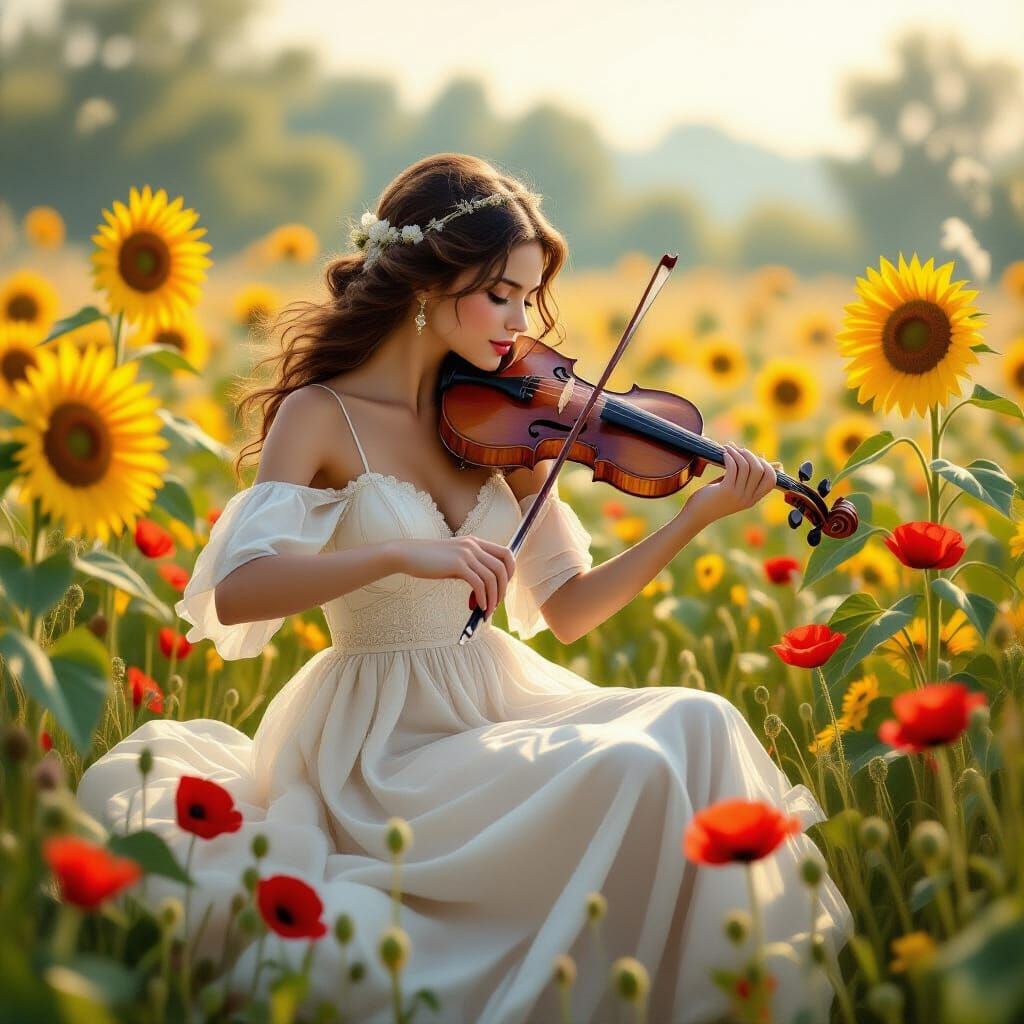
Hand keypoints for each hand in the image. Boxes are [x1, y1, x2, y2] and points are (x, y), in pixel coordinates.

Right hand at [391, 536, 515, 617]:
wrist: (407, 554)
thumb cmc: (429, 560)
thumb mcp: (454, 560)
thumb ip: (470, 568)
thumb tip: (483, 590)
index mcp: (475, 542)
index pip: (505, 553)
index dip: (511, 571)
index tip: (504, 586)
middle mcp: (473, 545)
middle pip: (502, 567)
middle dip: (503, 588)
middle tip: (497, 603)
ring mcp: (466, 554)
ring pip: (492, 578)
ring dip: (493, 598)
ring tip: (487, 611)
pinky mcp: (457, 564)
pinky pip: (479, 583)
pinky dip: (483, 598)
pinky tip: (479, 607)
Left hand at [683, 443, 778, 527]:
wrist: (697, 515)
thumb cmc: (713, 498)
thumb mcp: (734, 487)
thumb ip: (746, 475)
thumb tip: (762, 455)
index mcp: (753, 499)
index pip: (771, 480)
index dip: (766, 465)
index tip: (752, 457)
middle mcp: (748, 498)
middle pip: (760, 469)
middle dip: (750, 455)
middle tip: (738, 449)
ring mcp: (738, 495)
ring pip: (746, 466)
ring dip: (737, 453)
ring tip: (728, 448)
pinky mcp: (726, 490)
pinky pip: (733, 467)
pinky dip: (729, 457)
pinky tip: (724, 454)